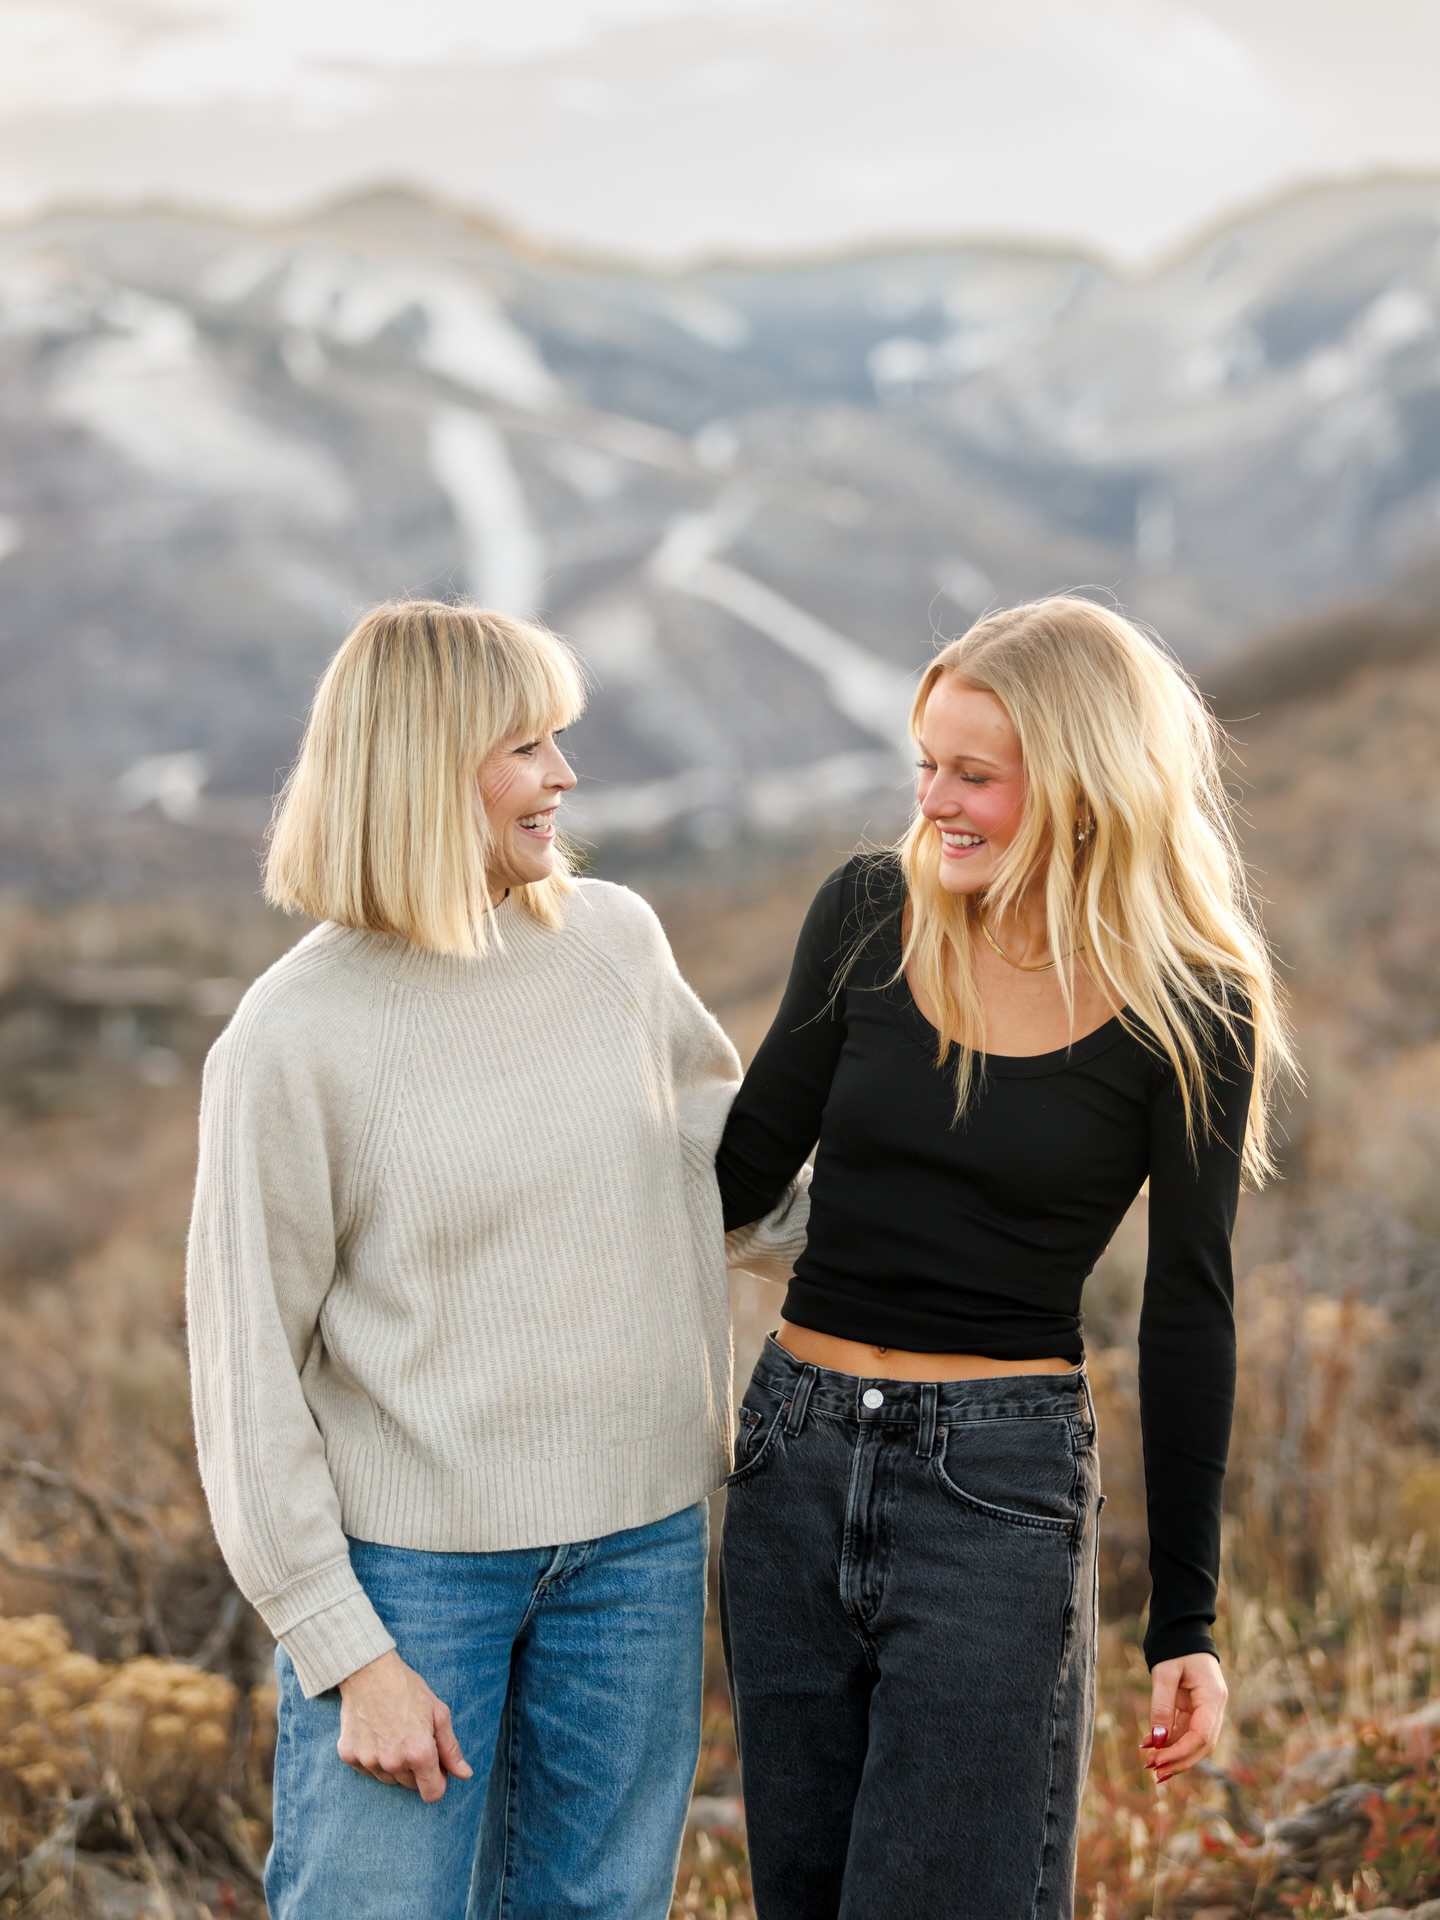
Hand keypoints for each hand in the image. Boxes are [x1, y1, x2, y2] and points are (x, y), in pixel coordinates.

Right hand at [337, 1650, 471, 1801]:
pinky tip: (376, 1734)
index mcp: (419, 1752)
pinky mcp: (349, 1756)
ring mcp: (369, 1761)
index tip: (436, 1766)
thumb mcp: (438, 1713)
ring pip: (389, 1779)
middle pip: (411, 1786)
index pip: (433, 1793)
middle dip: (417, 1769)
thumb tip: (465, 1775)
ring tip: (394, 1734)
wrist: (368, 1671)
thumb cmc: (407, 1689)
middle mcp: (393, 1762)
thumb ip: (451, 1748)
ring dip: (394, 1765)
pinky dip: (373, 1758)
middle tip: (413, 1739)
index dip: (438, 1781)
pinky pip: (367, 1770)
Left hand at [1141, 1652, 1226, 1783]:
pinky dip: (1170, 1739)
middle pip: (1202, 1745)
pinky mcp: (1197, 1707)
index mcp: (1213, 1697)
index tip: (1157, 1760)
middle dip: (1179, 1760)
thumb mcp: (1164, 1673)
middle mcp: (1215, 1706)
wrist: (1181, 1627)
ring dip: (1173, 1754)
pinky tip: (1150, 1744)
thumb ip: (1162, 1706)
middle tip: (1154, 1771)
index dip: (1180, 1753)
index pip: (1201, 1737)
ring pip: (1195, 1741)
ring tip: (1149, 1763)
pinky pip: (1186, 1729)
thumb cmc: (1174, 1646)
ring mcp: (1208, 1707)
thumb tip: (1158, 1741)